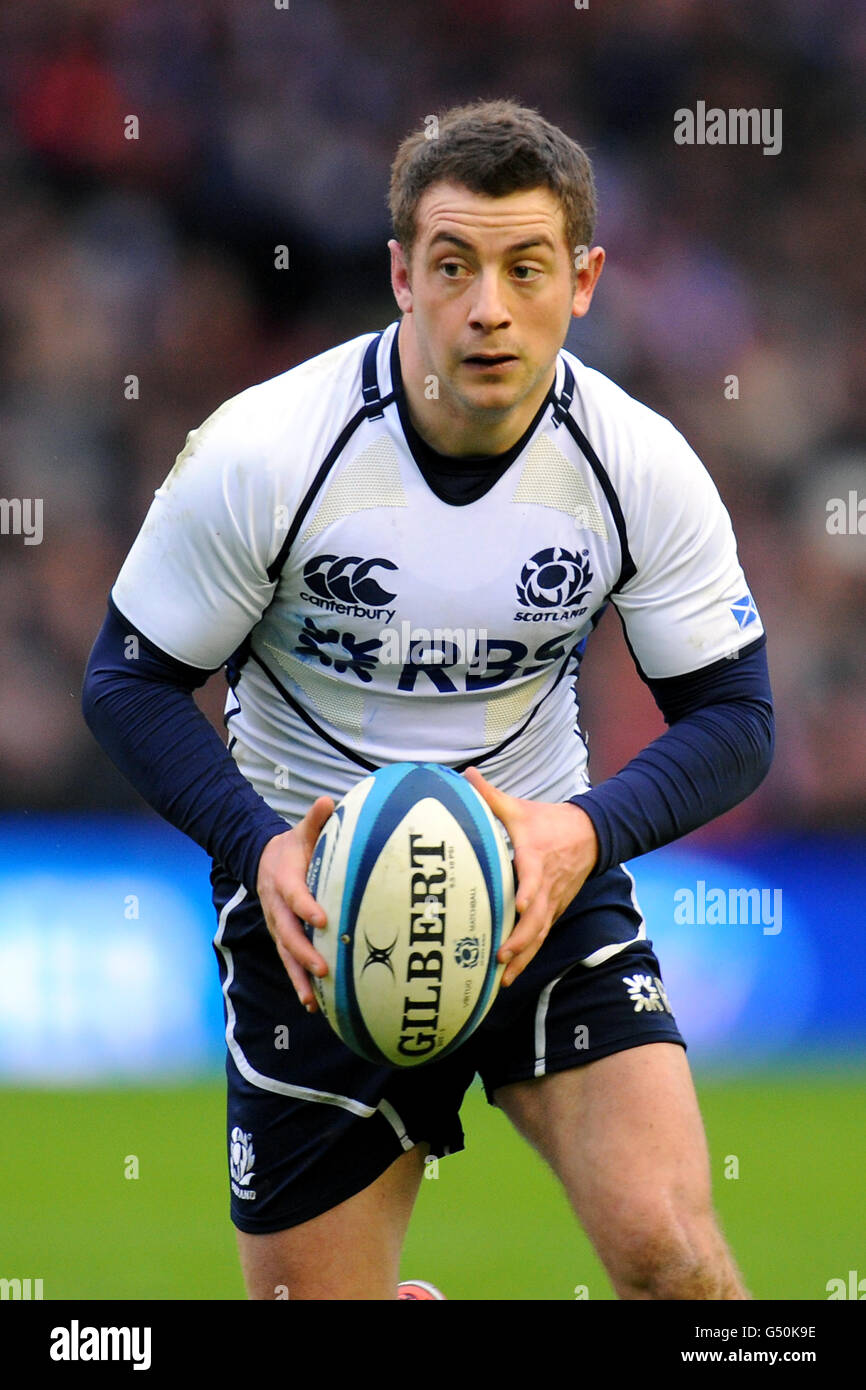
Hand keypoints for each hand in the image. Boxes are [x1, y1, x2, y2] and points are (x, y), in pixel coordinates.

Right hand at [255, 795, 334, 1010]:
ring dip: (299, 977)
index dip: (306, 907)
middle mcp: (278, 908)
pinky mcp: (283, 939)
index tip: (322, 918)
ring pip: (286, 955)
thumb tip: (329, 801)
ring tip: (313, 999)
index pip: (295, 895)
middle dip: (304, 952)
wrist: (265, 861)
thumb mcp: (302, 831)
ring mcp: (278, 926)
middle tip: (323, 967)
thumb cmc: (294, 847)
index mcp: (284, 880)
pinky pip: (289, 963)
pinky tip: (313, 1005)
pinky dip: (299, 984)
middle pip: (288, 933)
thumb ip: (316, 820)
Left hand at [462, 767, 597, 986]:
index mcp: (536, 859)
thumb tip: (465, 775)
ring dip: (522, 957)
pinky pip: (540, 938)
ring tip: (503, 978)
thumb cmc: (549, 822)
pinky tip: (510, 975)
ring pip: (539, 935)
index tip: (518, 904)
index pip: (534, 877)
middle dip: (519, 940)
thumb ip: (490, 795)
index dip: (528, 891)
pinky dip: (527, 957)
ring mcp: (552, 902)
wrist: (590, 835)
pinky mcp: (553, 911)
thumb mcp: (519, 807)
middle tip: (500, 956)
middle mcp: (546, 886)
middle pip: (536, 918)